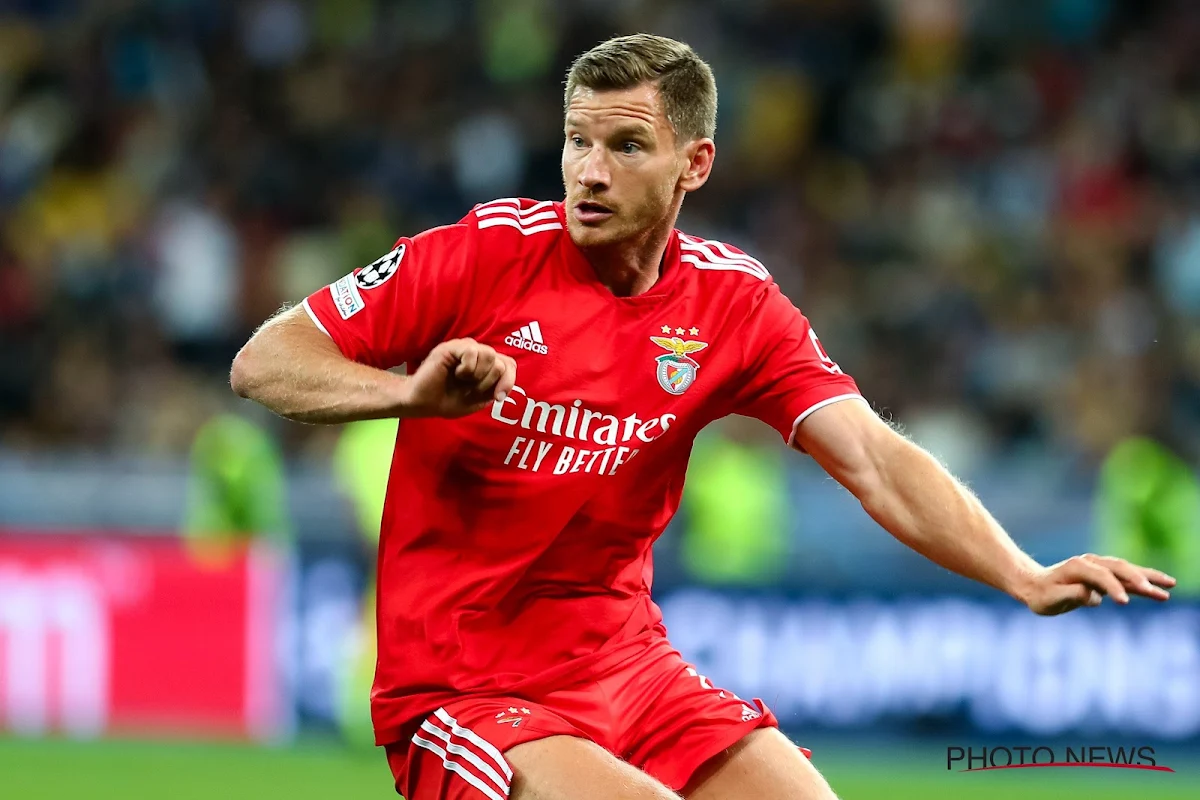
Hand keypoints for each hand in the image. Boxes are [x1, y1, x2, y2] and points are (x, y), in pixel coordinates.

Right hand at [399, 338, 516, 418]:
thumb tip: (506, 381)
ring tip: (463, 380)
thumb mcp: (479, 399)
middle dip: (488, 382)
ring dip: (478, 375)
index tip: (498, 397)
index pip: (509, 364)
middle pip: (500, 362)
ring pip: (489, 355)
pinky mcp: (452, 346)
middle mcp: (478, 353)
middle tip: (471, 389)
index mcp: (486, 365)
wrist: (424, 403)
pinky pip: (472, 352)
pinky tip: (455, 373)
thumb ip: (495, 388)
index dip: (509, 381)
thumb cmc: (448, 400)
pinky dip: (467, 369)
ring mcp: (465, 348)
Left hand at [1017, 554, 1175, 615]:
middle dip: (1139, 579)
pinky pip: (1126, 578)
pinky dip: (1143, 582)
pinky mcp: (1104, 575)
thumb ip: (1070, 595)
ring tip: (1171, 585)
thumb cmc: (1041, 595)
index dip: (1113, 588)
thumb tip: (1091, 595)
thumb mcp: (1050, 599)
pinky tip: (1160, 589)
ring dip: (1148, 577)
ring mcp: (1099, 567)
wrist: (1035, 585)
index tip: (1125, 602)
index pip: (1101, 577)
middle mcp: (1090, 563)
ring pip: (1128, 570)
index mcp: (1077, 567)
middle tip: (1158, 591)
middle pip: (1120, 568)